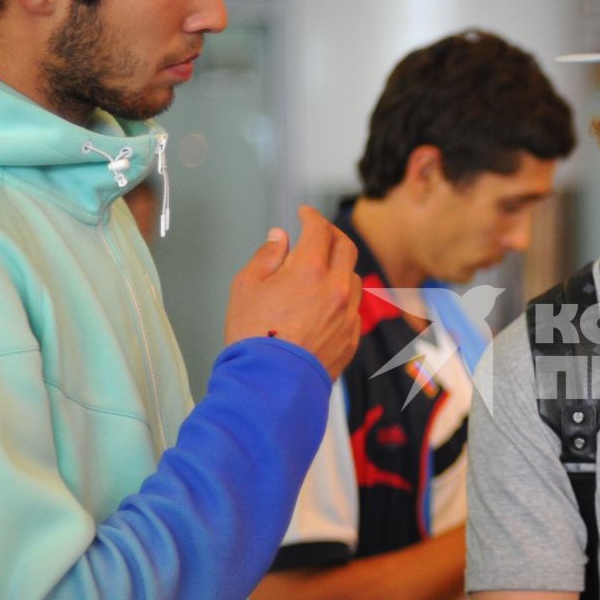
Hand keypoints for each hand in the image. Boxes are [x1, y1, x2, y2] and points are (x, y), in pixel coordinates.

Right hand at [225, 206, 361, 376]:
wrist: (271, 384)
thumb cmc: (253, 336)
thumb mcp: (246, 286)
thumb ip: (267, 256)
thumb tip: (280, 238)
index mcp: (311, 270)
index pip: (319, 230)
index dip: (311, 216)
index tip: (305, 214)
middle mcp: (337, 289)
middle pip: (346, 248)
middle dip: (332, 235)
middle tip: (319, 233)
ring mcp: (348, 315)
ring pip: (354, 279)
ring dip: (340, 268)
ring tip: (322, 270)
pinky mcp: (351, 338)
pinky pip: (353, 309)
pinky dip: (342, 299)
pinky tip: (326, 304)